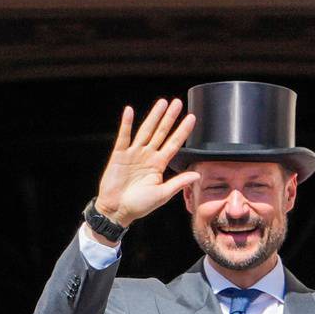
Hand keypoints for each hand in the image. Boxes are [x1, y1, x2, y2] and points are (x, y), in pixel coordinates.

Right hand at [93, 99, 200, 230]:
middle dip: (170, 118)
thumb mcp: (162, 194)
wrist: (117, 210)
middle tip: (178, 103)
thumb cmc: (139, 206)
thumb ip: (178, 182)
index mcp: (158, 165)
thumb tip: (197, 174)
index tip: (192, 118)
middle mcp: (148, 156)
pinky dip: (126, 124)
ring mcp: (134, 154)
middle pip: (161, 133)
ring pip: (146, 131)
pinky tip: (129, 111)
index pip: (174, 144)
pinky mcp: (119, 155)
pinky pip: (124, 137)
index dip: (182, 131)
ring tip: (162, 103)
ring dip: (153, 116)